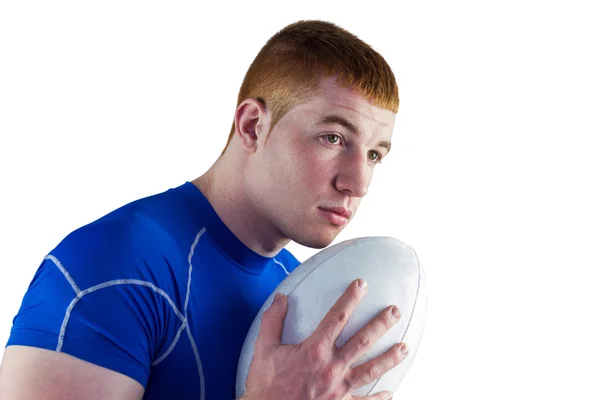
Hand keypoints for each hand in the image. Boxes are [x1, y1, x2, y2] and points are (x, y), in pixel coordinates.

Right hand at [241, 278, 407, 399]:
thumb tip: (281, 298)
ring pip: (371, 370)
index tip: (362, 284)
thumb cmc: (265, 386)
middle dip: (381, 324)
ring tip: (404, 347)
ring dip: (389, 358)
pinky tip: (390, 392)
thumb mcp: (263, 350)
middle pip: (363, 341)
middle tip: (396, 311)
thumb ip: (272, 322)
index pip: (337, 318)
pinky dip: (379, 398)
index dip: (350, 298)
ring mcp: (339, 389)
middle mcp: (331, 368)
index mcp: (314, 351)